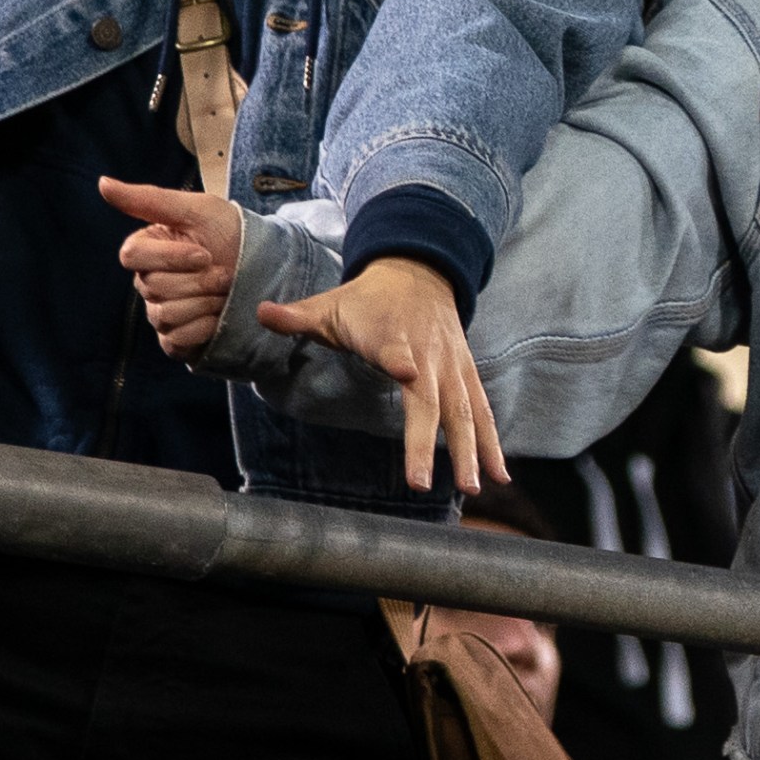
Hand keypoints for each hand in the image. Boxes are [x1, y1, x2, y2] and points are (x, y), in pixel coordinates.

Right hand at [99, 176, 244, 359]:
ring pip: (166, 315)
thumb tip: (102, 184)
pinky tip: (219, 316)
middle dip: (199, 280)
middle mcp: (147, 282)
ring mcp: (160, 313)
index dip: (170, 257)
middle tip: (224, 272)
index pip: (131, 256)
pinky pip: (176, 341)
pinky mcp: (175, 340)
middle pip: (154, 288)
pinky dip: (204, 328)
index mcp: (147, 248)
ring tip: (225, 291)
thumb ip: (148, 199)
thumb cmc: (230, 233)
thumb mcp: (197, 209)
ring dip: (206, 302)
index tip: (204, 253)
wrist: (267, 268)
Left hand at [261, 258, 507, 496]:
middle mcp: (426, 353)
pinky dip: (492, 442)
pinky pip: (481, 411)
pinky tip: (499, 476)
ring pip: (464, 410)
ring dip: (471, 450)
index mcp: (389, 334)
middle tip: (421, 482)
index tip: (407, 372)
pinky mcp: (465, 374)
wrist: (420, 272)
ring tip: (472, 488)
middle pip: (430, 398)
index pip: (393, 348)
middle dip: (428, 440)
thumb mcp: (329, 305)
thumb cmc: (366, 300)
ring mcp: (451, 366)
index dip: (399, 359)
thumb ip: (297, 317)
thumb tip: (260, 313)